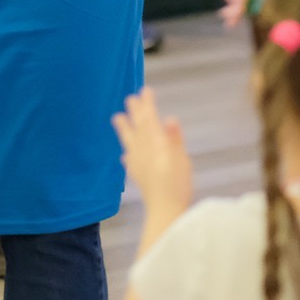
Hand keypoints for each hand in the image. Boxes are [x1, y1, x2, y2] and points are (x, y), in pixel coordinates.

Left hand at [112, 87, 193, 217]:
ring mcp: (138, 163)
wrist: (164, 209)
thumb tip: (169, 119)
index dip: (147, 105)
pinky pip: (129, 158)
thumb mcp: (182, 159)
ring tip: (117, 118)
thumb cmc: (177, 183)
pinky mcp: (138, 175)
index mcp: (156, 143)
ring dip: (125, 128)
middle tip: (130, 98)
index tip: (145, 90)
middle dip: (135, 112)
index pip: (150, 119)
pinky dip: (127, 152)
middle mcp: (143, 150)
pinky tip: (125, 155)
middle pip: (138, 127)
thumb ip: (174, 140)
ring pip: (130, 140)